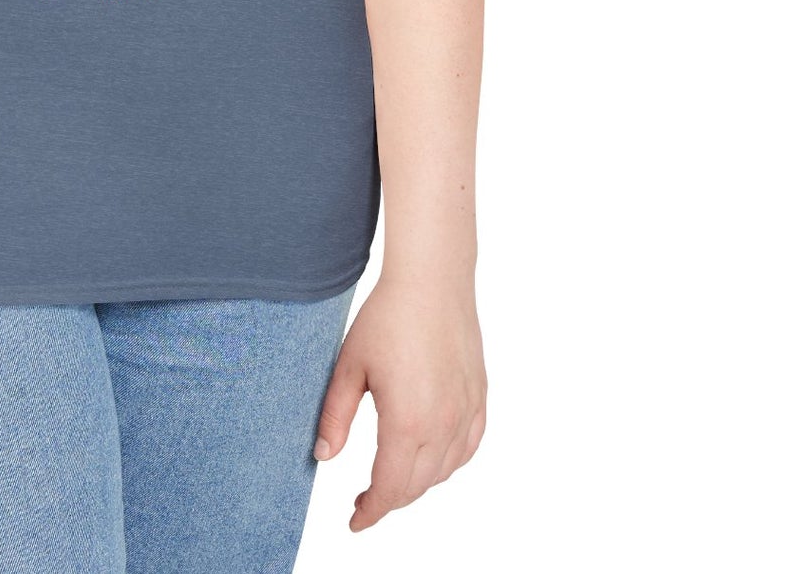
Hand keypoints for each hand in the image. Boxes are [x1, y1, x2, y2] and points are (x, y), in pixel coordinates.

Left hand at [313, 271, 486, 530]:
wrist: (431, 281)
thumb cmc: (387, 318)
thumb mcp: (349, 366)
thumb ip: (335, 416)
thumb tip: (323, 456)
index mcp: (407, 422)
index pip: (389, 488)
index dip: (371, 511)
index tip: (355, 520)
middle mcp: (443, 425)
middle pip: (416, 485)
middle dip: (389, 500)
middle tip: (364, 500)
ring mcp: (465, 413)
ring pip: (443, 471)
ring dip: (416, 483)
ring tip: (391, 478)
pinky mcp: (479, 398)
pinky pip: (467, 449)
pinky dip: (448, 463)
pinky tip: (431, 458)